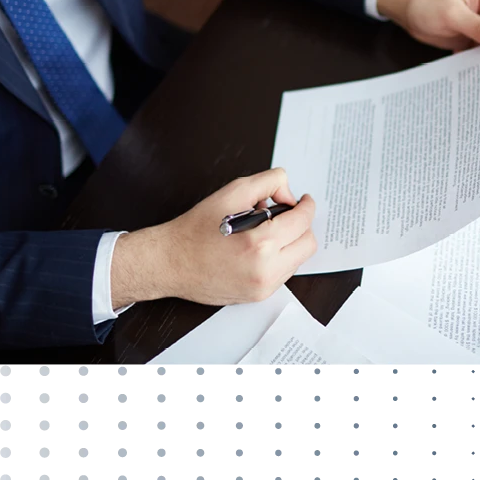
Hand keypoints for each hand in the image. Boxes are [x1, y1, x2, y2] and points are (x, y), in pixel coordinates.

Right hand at [110, 169, 316, 308]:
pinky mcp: (258, 296)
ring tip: (265, 230)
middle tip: (284, 213)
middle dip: (301, 224)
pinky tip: (259, 247)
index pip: (302, 221)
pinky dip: (279, 257)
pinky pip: (283, 273)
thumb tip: (288, 192)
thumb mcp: (232, 192)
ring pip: (298, 260)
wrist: (172, 262)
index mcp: (261, 243)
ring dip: (290, 241)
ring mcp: (263, 287)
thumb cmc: (196, 229)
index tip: (303, 200)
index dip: (306, 206)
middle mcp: (266, 270)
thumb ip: (267, 183)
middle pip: (307, 243)